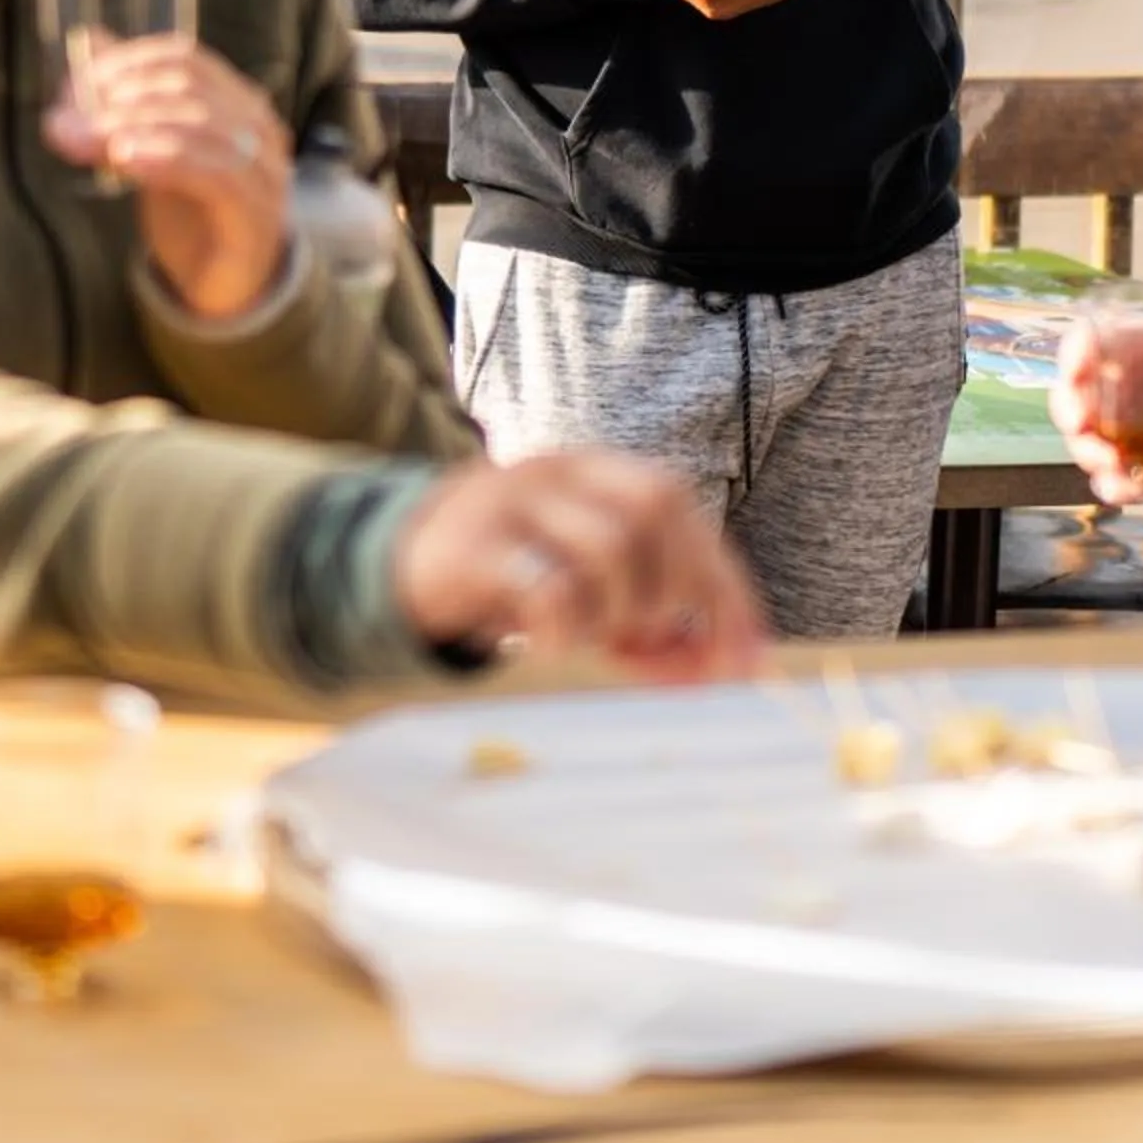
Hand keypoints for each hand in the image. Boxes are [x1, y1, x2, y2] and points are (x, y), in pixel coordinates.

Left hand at [42, 36, 290, 320]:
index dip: (127, 63)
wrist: (224, 290)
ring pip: (201, 125)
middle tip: (66, 119)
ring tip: (86, 139)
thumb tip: (91, 41)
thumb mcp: (151, 150)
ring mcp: (265, 171)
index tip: (75, 86)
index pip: (186, 60)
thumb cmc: (191, 216)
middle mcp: (260, 130)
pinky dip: (165, 157)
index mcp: (238, 104)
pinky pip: (214, 173)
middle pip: (190, 88)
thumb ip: (127, 103)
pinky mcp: (257, 214)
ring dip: (134, 125)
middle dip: (120, 97)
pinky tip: (124, 159)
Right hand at [393, 452, 767, 683]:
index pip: (678, 504)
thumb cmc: (513, 580)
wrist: (397, 564)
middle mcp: (558, 470)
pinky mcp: (472, 547)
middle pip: (655, 509)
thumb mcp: (589, 600)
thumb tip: (716, 672)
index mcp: (595, 470)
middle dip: (674, 591)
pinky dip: (568, 630)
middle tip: (645, 643)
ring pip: (608, 546)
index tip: (745, 655)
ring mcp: (511, 501)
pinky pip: (546, 586)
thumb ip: (652, 630)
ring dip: (620, 613)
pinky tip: (552, 645)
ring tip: (590, 638)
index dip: (722, 581)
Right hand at [1048, 321, 1142, 504]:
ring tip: (1114, 462)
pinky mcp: (1128, 464)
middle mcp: (1107, 388)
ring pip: (1084, 442)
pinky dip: (1118, 486)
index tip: (1077, 372)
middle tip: (1080, 425)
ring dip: (1091, 453)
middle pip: (1069, 396)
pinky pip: (1111, 480)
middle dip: (1069, 411)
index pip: (1085, 342)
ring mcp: (1112, 430)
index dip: (1074, 355)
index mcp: (1124, 349)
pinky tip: (1136, 487)